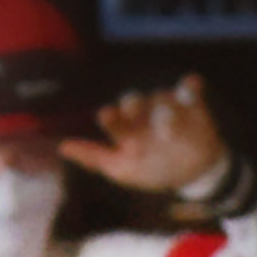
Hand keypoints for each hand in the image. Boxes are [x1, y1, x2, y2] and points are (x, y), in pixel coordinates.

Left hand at [67, 73, 229, 195]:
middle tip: (132, 113)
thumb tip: (62, 147)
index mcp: (126, 125)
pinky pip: (190, 90)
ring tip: (167, 133)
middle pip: (134, 101)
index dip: (111, 117)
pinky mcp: (191, 102)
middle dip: (132, 106)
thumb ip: (93, 158)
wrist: (194, 172)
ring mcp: (167, 105)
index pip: (114, 116)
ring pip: (162, 100)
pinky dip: (191, 87)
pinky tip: (192, 84)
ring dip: (165, 113)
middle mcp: (144, 111)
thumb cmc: (153, 169)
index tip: (107, 117)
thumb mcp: (122, 170)